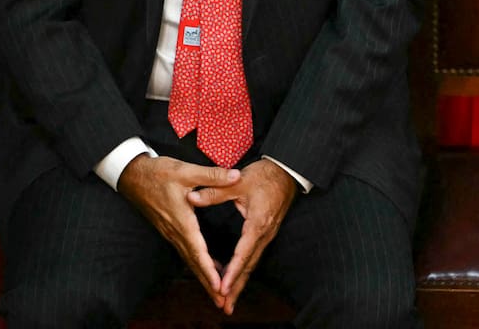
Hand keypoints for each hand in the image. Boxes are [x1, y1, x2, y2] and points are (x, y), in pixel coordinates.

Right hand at [117, 154, 240, 309]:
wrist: (132, 175)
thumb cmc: (157, 173)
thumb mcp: (185, 171)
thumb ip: (212, 175)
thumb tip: (236, 176)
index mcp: (181, 220)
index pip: (197, 250)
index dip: (208, 269)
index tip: (219, 285)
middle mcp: (175, 231)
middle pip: (193, 262)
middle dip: (207, 283)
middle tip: (221, 300)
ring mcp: (170, 232)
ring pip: (188, 259)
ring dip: (202, 276)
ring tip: (217, 292)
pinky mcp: (169, 229)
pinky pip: (185, 252)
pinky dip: (196, 264)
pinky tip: (207, 268)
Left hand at [187, 158, 297, 314]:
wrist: (287, 171)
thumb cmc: (265, 176)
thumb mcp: (238, 181)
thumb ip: (214, 191)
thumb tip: (191, 198)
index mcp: (257, 224)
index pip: (243, 253)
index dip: (232, 272)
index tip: (222, 287)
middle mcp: (264, 234)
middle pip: (249, 266)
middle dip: (237, 287)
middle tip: (224, 306)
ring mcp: (267, 235)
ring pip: (252, 263)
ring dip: (241, 282)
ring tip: (229, 300)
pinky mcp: (266, 233)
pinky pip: (254, 256)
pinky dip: (244, 270)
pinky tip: (236, 278)